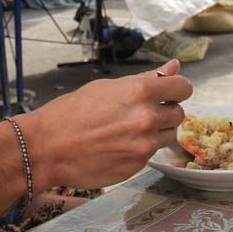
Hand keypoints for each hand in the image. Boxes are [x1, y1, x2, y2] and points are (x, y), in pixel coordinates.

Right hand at [20, 59, 191, 189]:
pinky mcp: (137, 165)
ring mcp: (143, 145)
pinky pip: (152, 154)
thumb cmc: (73, 112)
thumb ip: (146, 79)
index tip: (168, 92)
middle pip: (179, 113)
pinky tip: (119, 144)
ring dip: (158, 131)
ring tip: (130, 129)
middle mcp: (146, 118)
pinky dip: (141, 148)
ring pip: (169, 135)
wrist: (49, 147)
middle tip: (142, 112)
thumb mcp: (108, 87)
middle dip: (166, 111)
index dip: (176, 89)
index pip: (183, 88)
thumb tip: (174, 66)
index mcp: (140, 91)